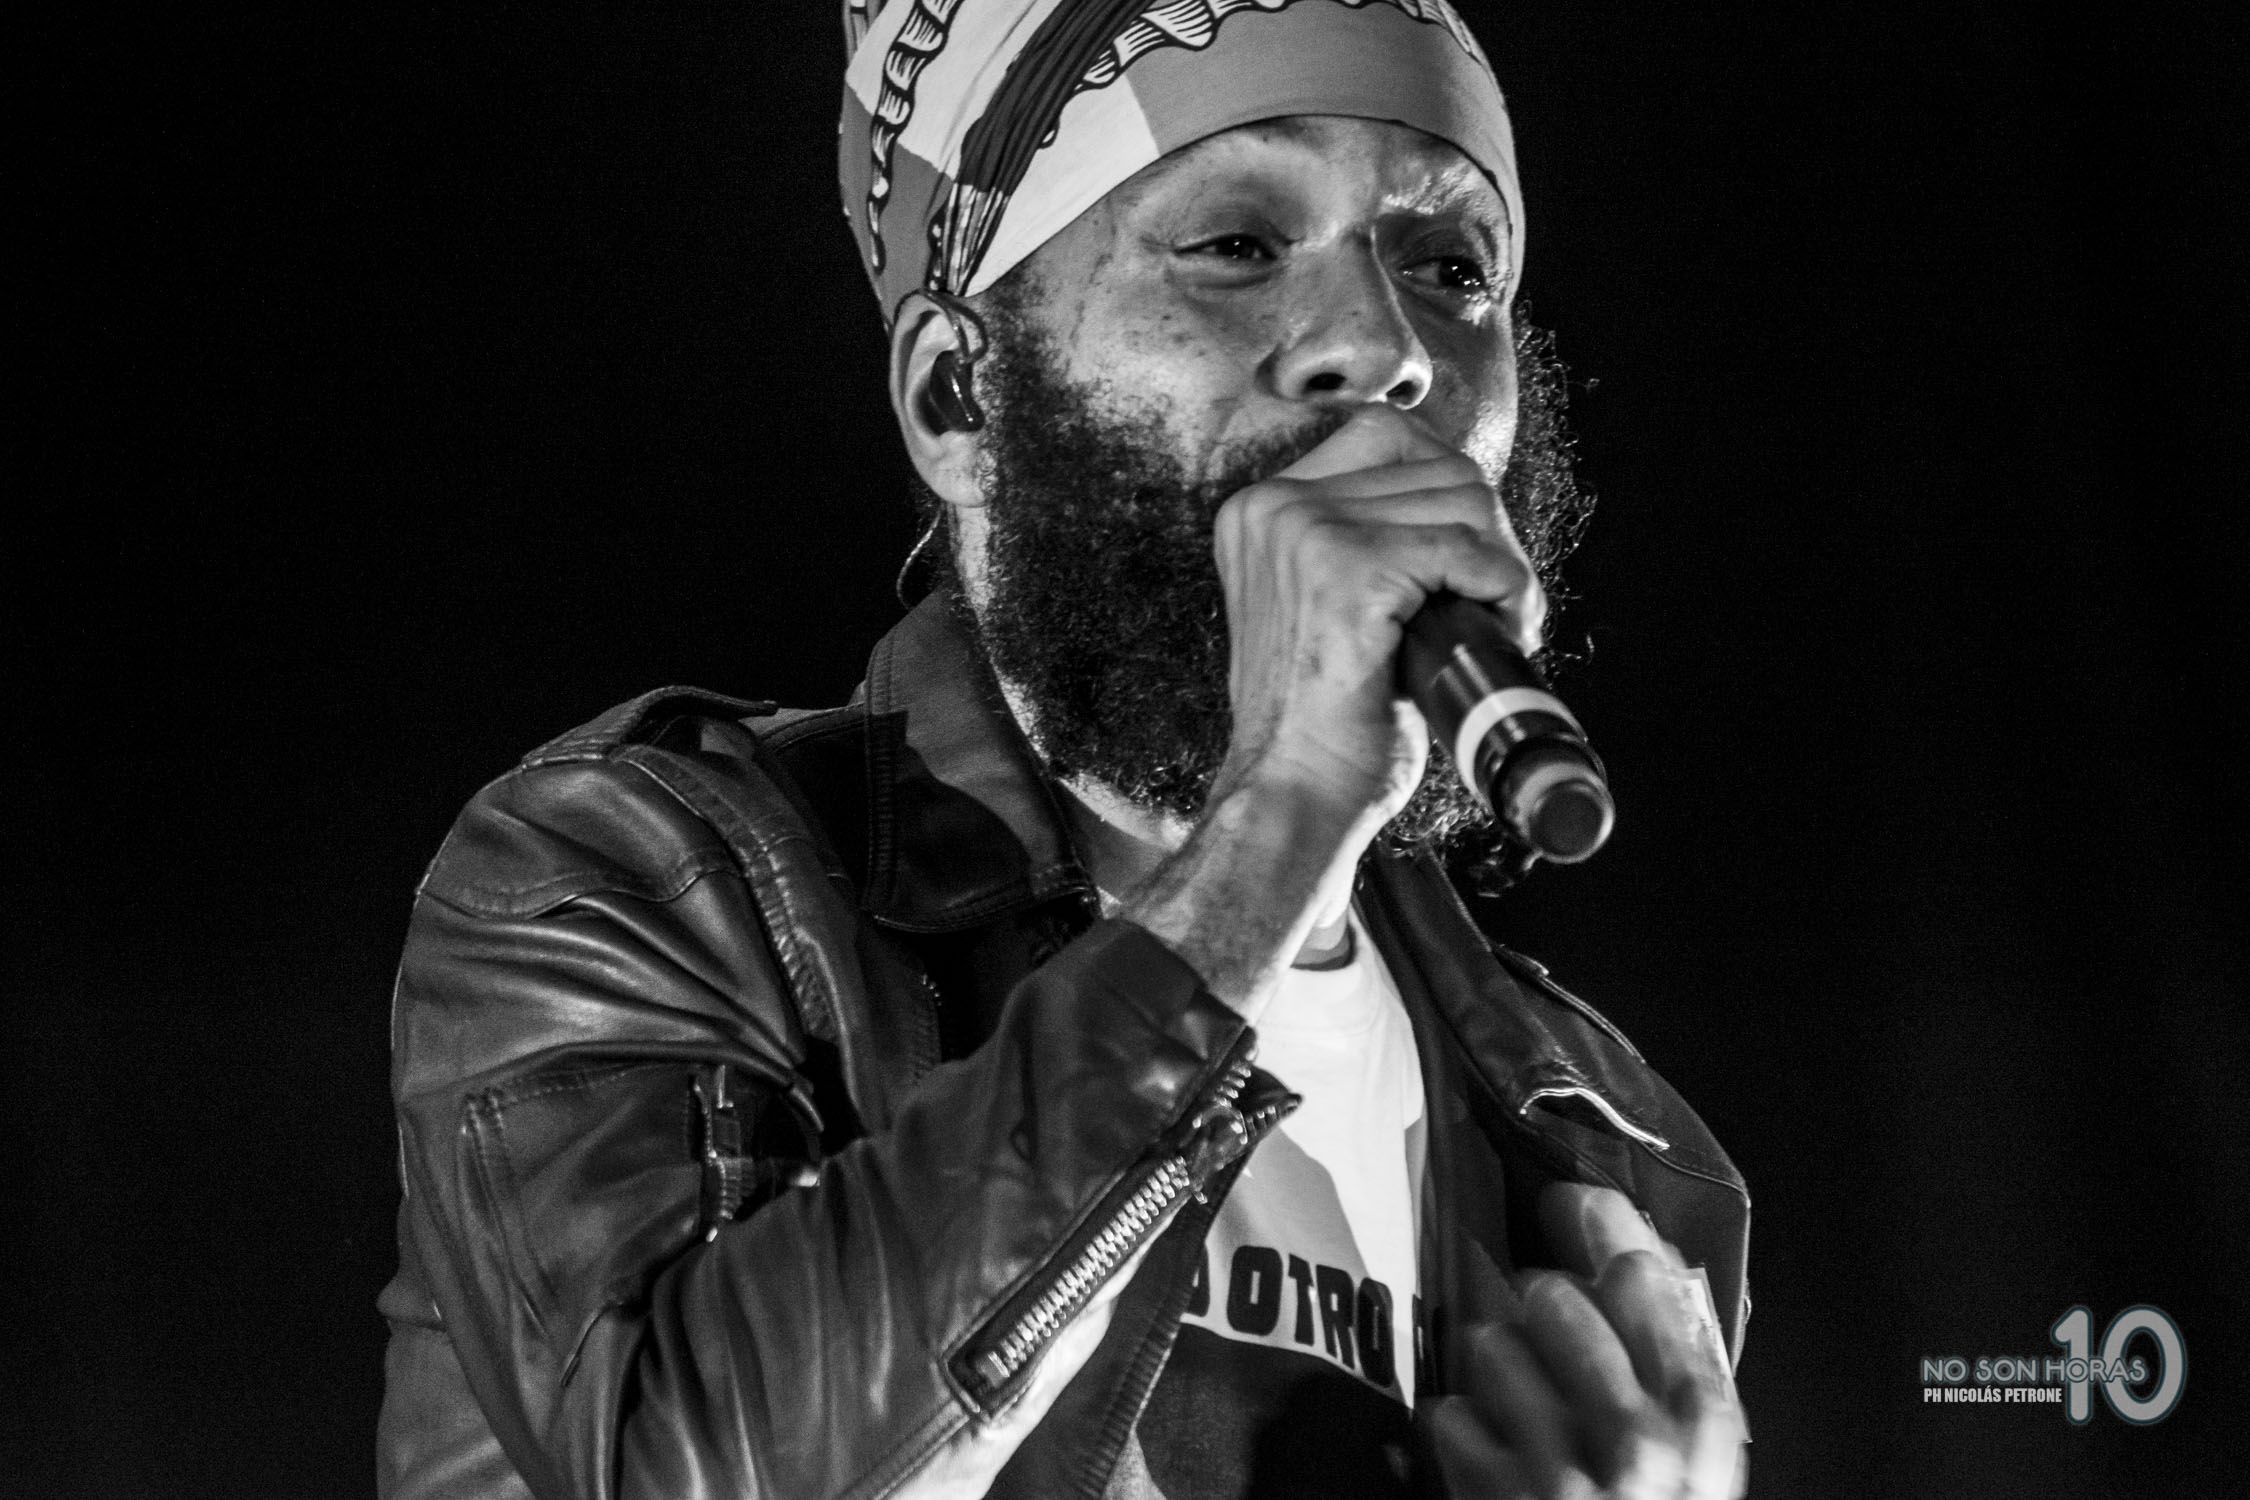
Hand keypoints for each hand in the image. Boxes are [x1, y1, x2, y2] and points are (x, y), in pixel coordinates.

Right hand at [1122, 405, 1541, 1015]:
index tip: (1465, 555)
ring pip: (1463, 502)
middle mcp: (1275, 507)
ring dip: (1501, 565)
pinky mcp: (1348, 570)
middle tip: (1491, 604)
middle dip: (1487, 534)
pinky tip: (1499, 630)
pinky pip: (1467, 550)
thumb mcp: (1324, 608)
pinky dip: (1505, 589)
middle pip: (1440, 466)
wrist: (1293, 795)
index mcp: (1260, 510)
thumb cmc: (1321, 723)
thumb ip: (1361, 543)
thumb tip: (1458, 500)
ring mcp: (1306, 533)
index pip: (1387, 434)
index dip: (1449, 488)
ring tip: (1492, 625)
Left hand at [1424, 1185, 1747, 1498]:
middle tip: (1538, 1316)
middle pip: (1564, 1306)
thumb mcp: (1691, 1460)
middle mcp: (1641, 1446)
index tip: (1579, 1200)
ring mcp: (1566, 1477)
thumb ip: (1669, 1371)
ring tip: (1509, 1389)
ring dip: (1491, 1358)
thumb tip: (1634, 1260)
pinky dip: (1454, 1426)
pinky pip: (1450, 1417)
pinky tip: (1478, 1447)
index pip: (1655, 1291)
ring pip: (1496, 1349)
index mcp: (1702, 1428)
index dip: (1610, 1232)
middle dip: (1539, 1302)